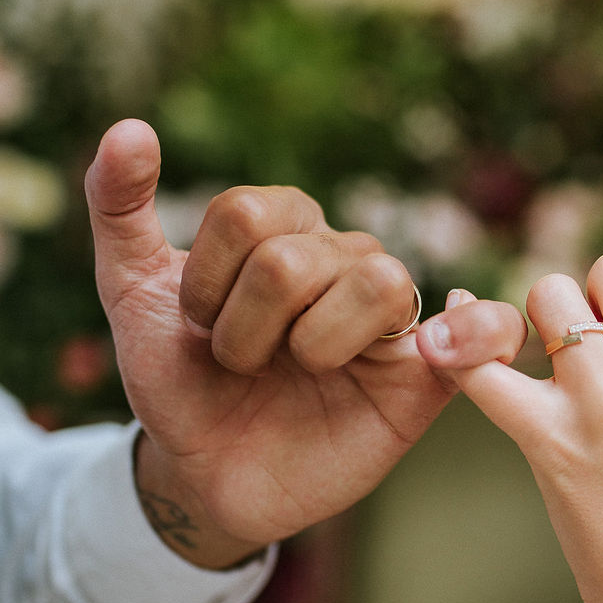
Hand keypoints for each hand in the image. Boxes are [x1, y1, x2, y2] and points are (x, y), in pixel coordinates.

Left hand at [85, 120, 522, 566]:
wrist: (205, 475)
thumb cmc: (179, 381)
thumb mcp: (131, 293)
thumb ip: (119, 207)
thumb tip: (130, 127)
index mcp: (287, 227)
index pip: (249, 213)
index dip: (206, 283)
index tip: (197, 323)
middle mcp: (344, 258)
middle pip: (295, 259)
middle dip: (244, 331)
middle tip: (242, 365)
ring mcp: (389, 315)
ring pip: (378, 280)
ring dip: (312, 345)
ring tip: (297, 373)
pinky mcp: (426, 375)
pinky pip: (482, 329)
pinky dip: (479, 327)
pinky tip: (434, 348)